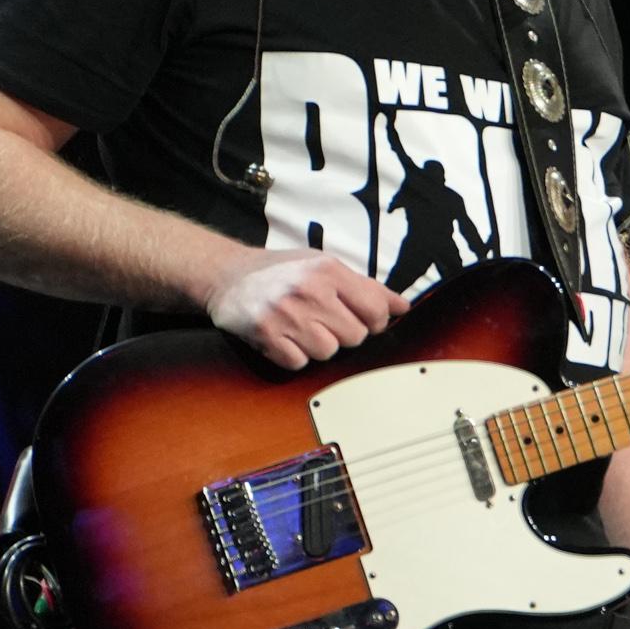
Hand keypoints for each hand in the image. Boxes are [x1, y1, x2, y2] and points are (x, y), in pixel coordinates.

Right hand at [207, 248, 405, 368]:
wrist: (226, 275)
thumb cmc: (283, 271)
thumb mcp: (326, 266)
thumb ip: (366, 288)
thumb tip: (403, 307)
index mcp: (329, 270)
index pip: (376, 310)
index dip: (376, 322)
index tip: (364, 320)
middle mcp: (308, 291)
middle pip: (355, 336)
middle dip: (344, 333)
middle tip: (325, 321)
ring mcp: (285, 314)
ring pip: (328, 352)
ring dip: (319, 346)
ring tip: (303, 328)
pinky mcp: (265, 335)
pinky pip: (298, 363)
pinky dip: (294, 356)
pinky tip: (285, 338)